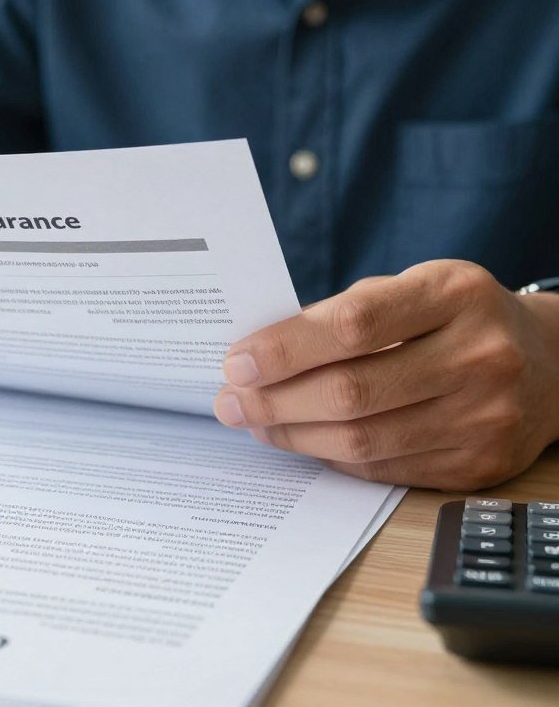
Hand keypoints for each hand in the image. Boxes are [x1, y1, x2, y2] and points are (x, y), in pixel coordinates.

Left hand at [213, 261, 558, 489]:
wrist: (549, 363)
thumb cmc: (456, 316)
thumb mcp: (412, 288)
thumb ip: (344, 314)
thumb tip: (260, 355)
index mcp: (454, 295)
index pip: (354, 324)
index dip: (286, 348)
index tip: (237, 361)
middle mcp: (479, 356)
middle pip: (353, 391)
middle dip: (276, 400)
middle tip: (231, 401)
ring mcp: (486, 417)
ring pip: (364, 440)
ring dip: (294, 435)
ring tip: (257, 422)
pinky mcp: (479, 465)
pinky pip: (384, 469)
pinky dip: (332, 456)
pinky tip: (303, 439)